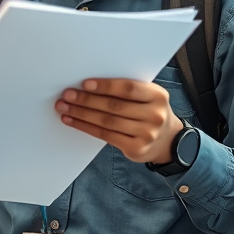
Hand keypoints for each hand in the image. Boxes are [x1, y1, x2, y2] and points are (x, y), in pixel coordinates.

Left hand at [56, 79, 183, 163]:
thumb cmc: (149, 110)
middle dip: (87, 100)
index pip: (128, 88)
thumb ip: (127, 90)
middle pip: (114, 106)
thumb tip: (89, 84)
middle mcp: (154, 115)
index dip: (105, 86)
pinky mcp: (136, 149)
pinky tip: (72, 121)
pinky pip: (105, 136)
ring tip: (64, 107)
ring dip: (81, 114)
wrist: (168, 140)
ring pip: (107, 122)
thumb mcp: (148, 96)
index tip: (85, 84)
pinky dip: (86, 127)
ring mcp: (146, 134)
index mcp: (157, 96)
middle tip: (68, 95)